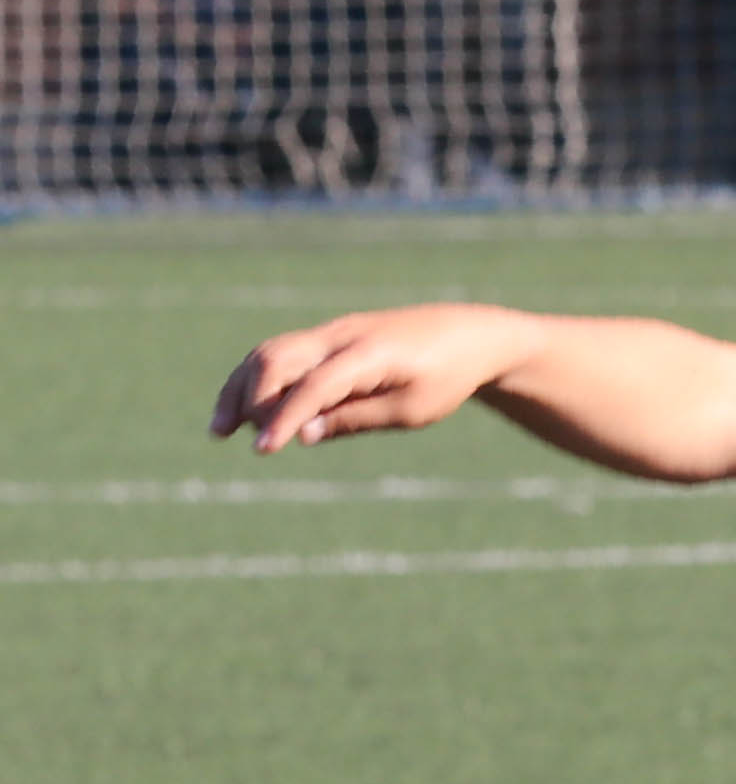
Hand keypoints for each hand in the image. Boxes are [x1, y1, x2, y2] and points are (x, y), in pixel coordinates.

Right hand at [211, 304, 524, 452]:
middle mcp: (340, 336)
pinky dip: (258, 379)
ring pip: (269, 353)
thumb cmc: (445, 379)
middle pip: (275, 358)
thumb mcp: (411, 410)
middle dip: (245, 396)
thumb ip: (355, 419)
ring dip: (240, 387)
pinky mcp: (327, 338)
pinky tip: (247, 410)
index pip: (312, 386)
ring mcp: (330, 332)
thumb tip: (301, 434)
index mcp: (367, 355)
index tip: (263, 450)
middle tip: (227, 435)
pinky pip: (282, 353)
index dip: (283, 418)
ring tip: (220, 427)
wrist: (466, 336)